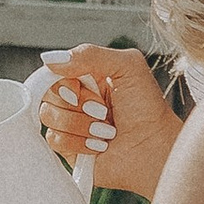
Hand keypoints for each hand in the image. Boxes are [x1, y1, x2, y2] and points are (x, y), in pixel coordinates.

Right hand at [37, 45, 182, 202]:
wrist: (155, 150)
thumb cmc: (148, 108)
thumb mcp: (127, 66)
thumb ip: (89, 54)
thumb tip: (49, 60)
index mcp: (87, 75)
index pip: (54, 70)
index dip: (62, 81)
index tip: (78, 89)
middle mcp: (77, 97)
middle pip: (47, 92)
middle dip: (77, 103)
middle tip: (103, 111)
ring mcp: (71, 123)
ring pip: (48, 116)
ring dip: (80, 124)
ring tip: (106, 130)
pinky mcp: (69, 148)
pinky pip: (54, 140)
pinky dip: (79, 143)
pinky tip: (99, 145)